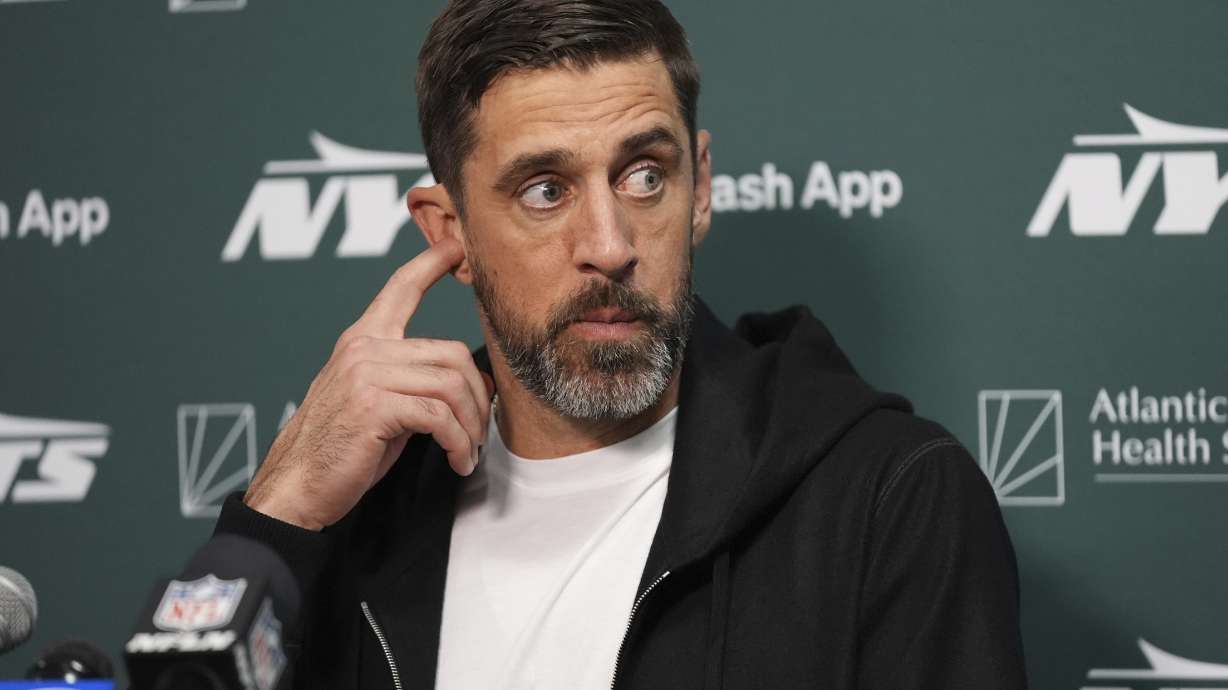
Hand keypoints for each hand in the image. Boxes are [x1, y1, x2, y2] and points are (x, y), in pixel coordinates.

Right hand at [243, 237, 491, 530]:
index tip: (455, 246)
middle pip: (451, 352)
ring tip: (468, 451)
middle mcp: (364, 349)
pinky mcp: (374, 405)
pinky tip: (457, 460)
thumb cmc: (339, 449)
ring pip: (450, 384)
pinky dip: (458, 442)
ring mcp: (366, 374)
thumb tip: (471, 384)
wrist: (296, 486)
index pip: (399, 290)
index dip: (430, 264)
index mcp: (362, 342)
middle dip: (477, 394)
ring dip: (470, 425)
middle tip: (480, 428)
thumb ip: (411, 382)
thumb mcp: (376, 403)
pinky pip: (439, 416)